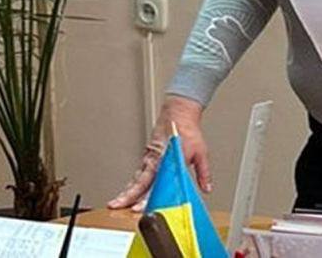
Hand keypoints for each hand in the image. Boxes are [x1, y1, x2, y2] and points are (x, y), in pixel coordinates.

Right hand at [107, 95, 211, 210]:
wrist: (178, 113)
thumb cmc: (188, 132)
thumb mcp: (201, 153)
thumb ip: (203, 173)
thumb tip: (206, 188)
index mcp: (169, 161)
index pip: (156, 183)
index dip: (147, 196)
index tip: (140, 207)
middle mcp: (156, 161)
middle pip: (140, 183)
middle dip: (128, 196)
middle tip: (117, 206)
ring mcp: (149, 159)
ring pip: (136, 178)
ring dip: (127, 192)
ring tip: (116, 204)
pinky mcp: (147, 157)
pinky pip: (138, 173)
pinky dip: (132, 184)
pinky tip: (127, 193)